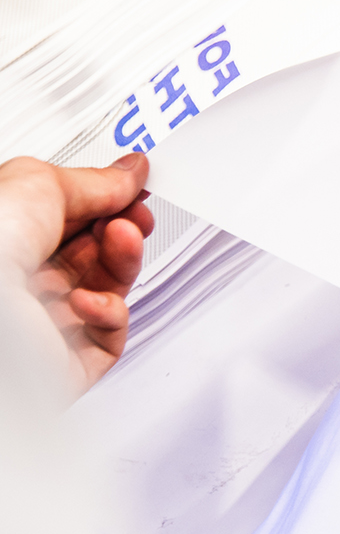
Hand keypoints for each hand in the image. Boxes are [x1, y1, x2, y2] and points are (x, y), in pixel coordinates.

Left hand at [0, 154, 154, 394]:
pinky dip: (108, 312)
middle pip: (88, 250)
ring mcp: (42, 319)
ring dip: (122, 259)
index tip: (129, 183)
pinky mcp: (69, 359)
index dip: (99, 197)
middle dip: (119, 226)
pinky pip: (109, 333)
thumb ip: (93, 180)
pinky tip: (87, 300)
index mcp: (5, 237)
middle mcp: (17, 279)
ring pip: (106, 287)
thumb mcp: (38, 183)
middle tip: (133, 213)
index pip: (60, 215)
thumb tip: (129, 174)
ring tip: (123, 238)